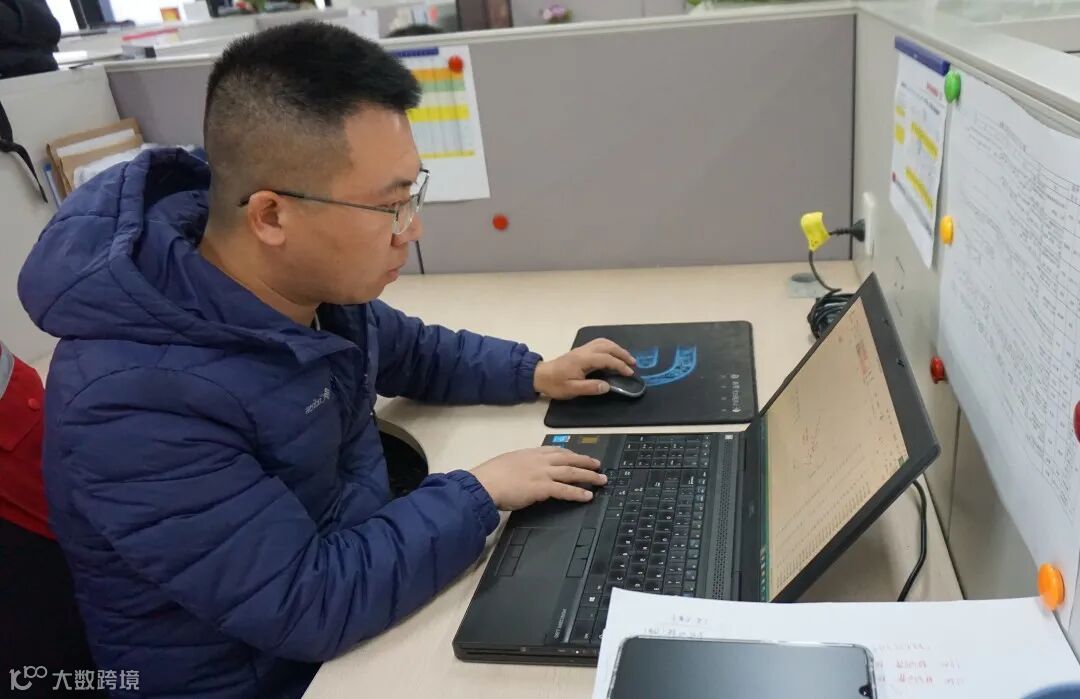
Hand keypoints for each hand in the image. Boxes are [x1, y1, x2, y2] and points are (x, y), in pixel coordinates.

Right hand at [471, 447, 607, 510]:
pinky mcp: (542, 487)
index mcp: (530, 453)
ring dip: (589, 476)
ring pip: (572, 472)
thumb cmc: (490, 477)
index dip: (571, 454)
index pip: (556, 450)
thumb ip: (521, 466)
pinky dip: (578, 492)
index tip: (579, 456)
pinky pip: (565, 490)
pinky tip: (588, 496)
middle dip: (586, 462)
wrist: (483, 484)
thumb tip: (525, 472)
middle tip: (598, 466)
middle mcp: (539, 460)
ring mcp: (542, 473)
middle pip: (569, 458)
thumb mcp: (507, 463)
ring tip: (601, 480)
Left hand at [533, 338, 636, 399]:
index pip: (606, 359)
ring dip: (616, 348)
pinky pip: (598, 344)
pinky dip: (609, 347)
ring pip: (603, 342)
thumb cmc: (555, 384)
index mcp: (583, 360)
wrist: (540, 376)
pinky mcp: (580, 351)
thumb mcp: (572, 389)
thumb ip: (590, 388)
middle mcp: (584, 351)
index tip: (629, 373)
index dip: (620, 365)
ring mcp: (582, 349)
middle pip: (607, 347)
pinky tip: (612, 353)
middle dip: (622, 353)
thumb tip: (607, 386)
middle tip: (633, 363)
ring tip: (626, 358)